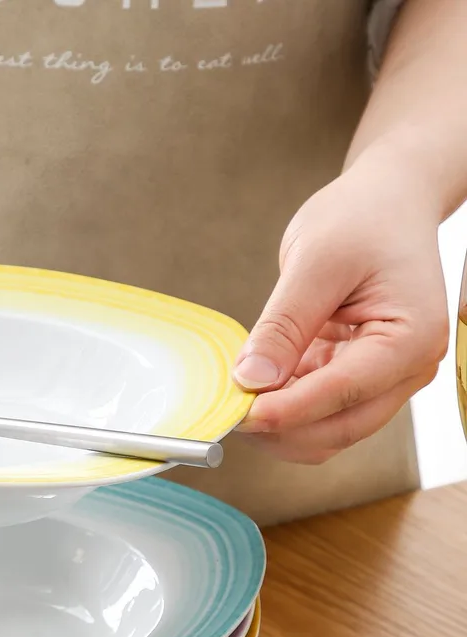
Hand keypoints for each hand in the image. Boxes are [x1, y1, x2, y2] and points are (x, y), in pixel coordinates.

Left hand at [232, 155, 449, 463]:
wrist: (386, 203)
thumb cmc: (363, 220)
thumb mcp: (316, 262)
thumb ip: (284, 325)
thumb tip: (251, 379)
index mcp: (412, 338)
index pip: (342, 393)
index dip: (285, 411)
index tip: (237, 413)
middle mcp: (407, 369)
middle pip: (337, 429)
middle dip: (279, 429)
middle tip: (226, 409)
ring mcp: (385, 380)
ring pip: (326, 432)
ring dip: (278, 425)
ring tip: (236, 395)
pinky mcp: (358, 379)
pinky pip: (317, 413)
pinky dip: (282, 409)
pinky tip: (254, 386)